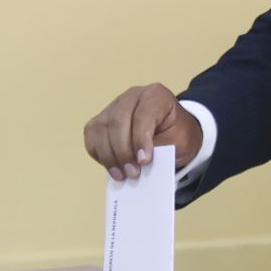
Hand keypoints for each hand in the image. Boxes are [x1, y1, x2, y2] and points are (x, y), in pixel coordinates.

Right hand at [82, 83, 203, 180]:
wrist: (173, 133)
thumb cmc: (177, 136)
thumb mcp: (178, 142)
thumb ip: (159, 150)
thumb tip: (137, 164)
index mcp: (156, 95)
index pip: (143, 115)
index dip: (140, 140)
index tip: (144, 162)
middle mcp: (132, 96)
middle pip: (117, 121)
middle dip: (123, 151)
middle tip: (132, 173)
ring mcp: (114, 105)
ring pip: (101, 128)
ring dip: (109, 155)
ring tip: (121, 175)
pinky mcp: (102, 118)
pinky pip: (91, 135)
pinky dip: (98, 153)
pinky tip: (111, 166)